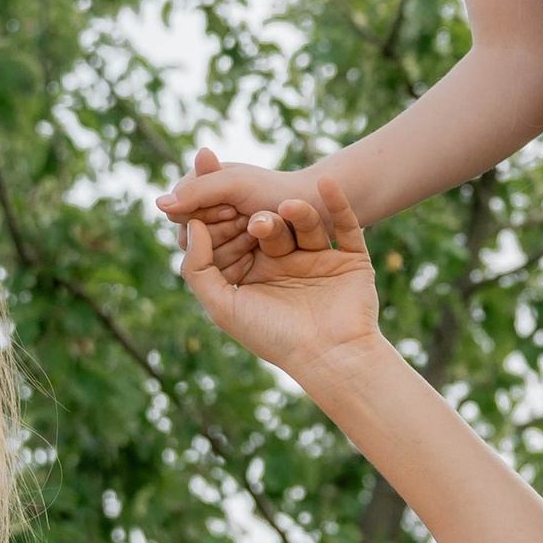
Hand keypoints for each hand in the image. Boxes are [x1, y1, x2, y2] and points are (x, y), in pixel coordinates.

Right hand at [159, 148, 314, 291]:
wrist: (318, 212)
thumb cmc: (277, 190)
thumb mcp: (236, 183)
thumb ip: (198, 191)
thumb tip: (158, 204)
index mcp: (202, 188)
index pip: (180, 211)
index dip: (206, 213)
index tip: (234, 209)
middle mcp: (206, 213)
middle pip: (190, 235)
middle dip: (221, 229)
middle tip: (247, 222)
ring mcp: (220, 239)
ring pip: (205, 254)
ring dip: (232, 244)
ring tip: (257, 236)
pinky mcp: (234, 262)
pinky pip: (221, 270)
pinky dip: (240, 260)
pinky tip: (258, 254)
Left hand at [176, 171, 384, 386]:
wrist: (330, 359)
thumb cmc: (274, 337)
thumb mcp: (222, 306)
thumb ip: (198, 267)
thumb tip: (193, 226)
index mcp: (258, 273)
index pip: (241, 236)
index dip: (229, 222)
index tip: (215, 202)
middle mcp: (288, 263)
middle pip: (273, 226)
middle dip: (264, 219)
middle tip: (253, 212)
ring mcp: (320, 259)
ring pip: (306, 224)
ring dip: (298, 213)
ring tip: (288, 206)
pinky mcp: (350, 259)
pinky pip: (344, 225)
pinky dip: (337, 204)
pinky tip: (326, 184)